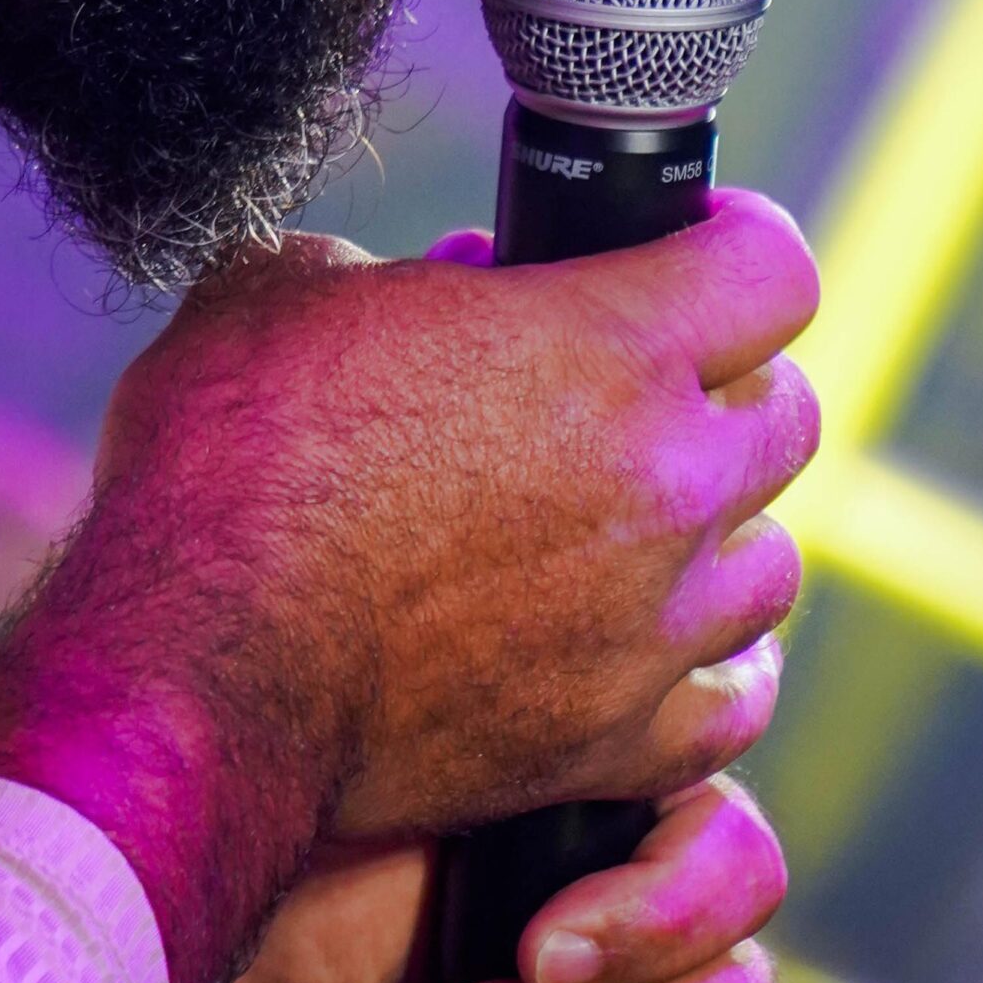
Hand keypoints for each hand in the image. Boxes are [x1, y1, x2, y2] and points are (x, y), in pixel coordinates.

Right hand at [101, 186, 816, 837]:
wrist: (193, 678)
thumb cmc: (226, 470)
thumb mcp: (285, 293)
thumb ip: (392, 269)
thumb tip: (453, 279)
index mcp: (610, 345)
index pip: (772, 268)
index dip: (734, 241)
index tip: (699, 247)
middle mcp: (664, 481)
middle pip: (789, 414)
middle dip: (729, 385)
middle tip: (655, 387)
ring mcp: (652, 621)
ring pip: (771, 562)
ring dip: (719, 533)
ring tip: (643, 524)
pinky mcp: (615, 740)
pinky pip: (730, 705)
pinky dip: (705, 673)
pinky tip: (656, 648)